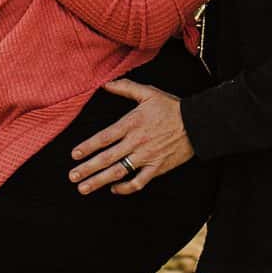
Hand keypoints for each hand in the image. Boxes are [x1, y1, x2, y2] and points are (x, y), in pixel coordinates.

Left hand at [67, 80, 194, 194]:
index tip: (74, 154)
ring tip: (83, 188)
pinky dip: (126, 188)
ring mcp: (147, 157)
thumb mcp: (148, 93)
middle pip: (107, 158)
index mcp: (132, 124)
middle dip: (87, 168)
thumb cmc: (172, 107)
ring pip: (119, 172)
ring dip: (99, 181)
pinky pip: (139, 182)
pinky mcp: (158, 168)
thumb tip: (105, 84)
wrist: (199, 124)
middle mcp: (136, 142)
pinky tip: (114, 189)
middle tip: (72, 177)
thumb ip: (125, 88)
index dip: (88, 146)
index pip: (104, 137)